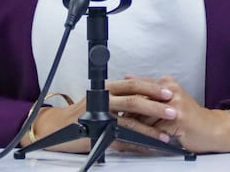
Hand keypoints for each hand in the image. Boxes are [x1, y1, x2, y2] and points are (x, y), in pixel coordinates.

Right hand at [27, 79, 177, 152]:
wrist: (57, 129)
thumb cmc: (81, 114)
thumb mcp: (101, 99)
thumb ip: (120, 97)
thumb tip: (146, 97)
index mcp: (106, 88)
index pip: (133, 84)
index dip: (152, 87)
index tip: (168, 92)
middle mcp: (103, 99)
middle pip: (134, 99)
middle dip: (156, 106)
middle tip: (172, 110)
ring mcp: (100, 116)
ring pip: (129, 120)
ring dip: (150, 128)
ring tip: (165, 133)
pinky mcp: (98, 133)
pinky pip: (122, 139)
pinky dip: (138, 143)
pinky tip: (149, 146)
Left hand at [122, 75, 229, 153]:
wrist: (211, 129)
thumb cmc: (189, 118)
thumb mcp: (169, 101)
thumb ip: (150, 94)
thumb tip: (127, 86)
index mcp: (167, 83)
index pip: (139, 88)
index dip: (126, 100)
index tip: (115, 107)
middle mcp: (170, 90)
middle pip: (140, 102)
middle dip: (129, 115)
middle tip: (117, 122)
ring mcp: (174, 103)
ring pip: (145, 116)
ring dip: (136, 127)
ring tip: (127, 134)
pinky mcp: (178, 117)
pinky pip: (155, 128)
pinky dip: (147, 136)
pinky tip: (143, 140)